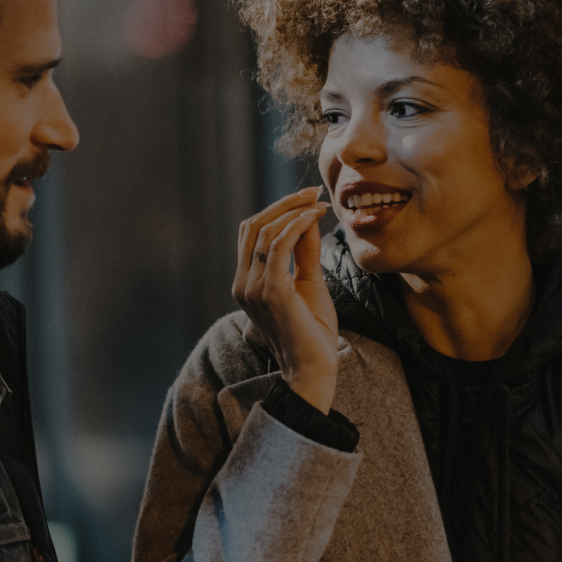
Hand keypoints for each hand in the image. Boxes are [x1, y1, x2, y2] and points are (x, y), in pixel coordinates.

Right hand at [232, 187, 338, 412]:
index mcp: (246, 281)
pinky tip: (313, 219)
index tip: (308, 199)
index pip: (250, 232)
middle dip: (284, 204)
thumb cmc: (312, 332)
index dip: (276, 210)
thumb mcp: (308, 283)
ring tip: (319, 205)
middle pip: (253, 225)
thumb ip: (303, 252)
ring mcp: (253, 288)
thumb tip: (307, 218)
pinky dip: (296, 227)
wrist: (314, 368)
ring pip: (265, 232)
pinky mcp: (270, 293)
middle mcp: (242, 283)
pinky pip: (278, 247)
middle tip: (314, 193)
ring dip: (294, 212)